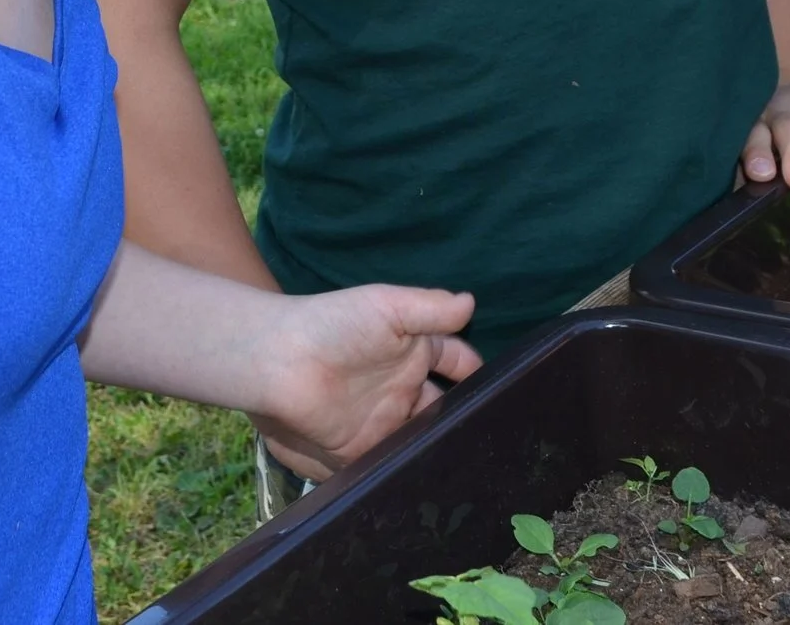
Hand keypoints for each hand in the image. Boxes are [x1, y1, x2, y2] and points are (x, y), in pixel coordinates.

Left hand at [255, 286, 479, 480]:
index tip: (508, 392)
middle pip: (445, 406)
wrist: (281, 360)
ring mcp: (384, 421)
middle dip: (465, 418)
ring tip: (478, 468)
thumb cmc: (335, 325)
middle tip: (499, 439)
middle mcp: (403, 388)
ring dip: (441, 447)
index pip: (457, 362)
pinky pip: (392, 464)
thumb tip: (472, 304)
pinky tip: (433, 484)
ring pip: (423, 438)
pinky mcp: (362, 451)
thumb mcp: (387, 306)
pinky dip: (409, 471)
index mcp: (413, 351)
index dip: (478, 374)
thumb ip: (431, 308)